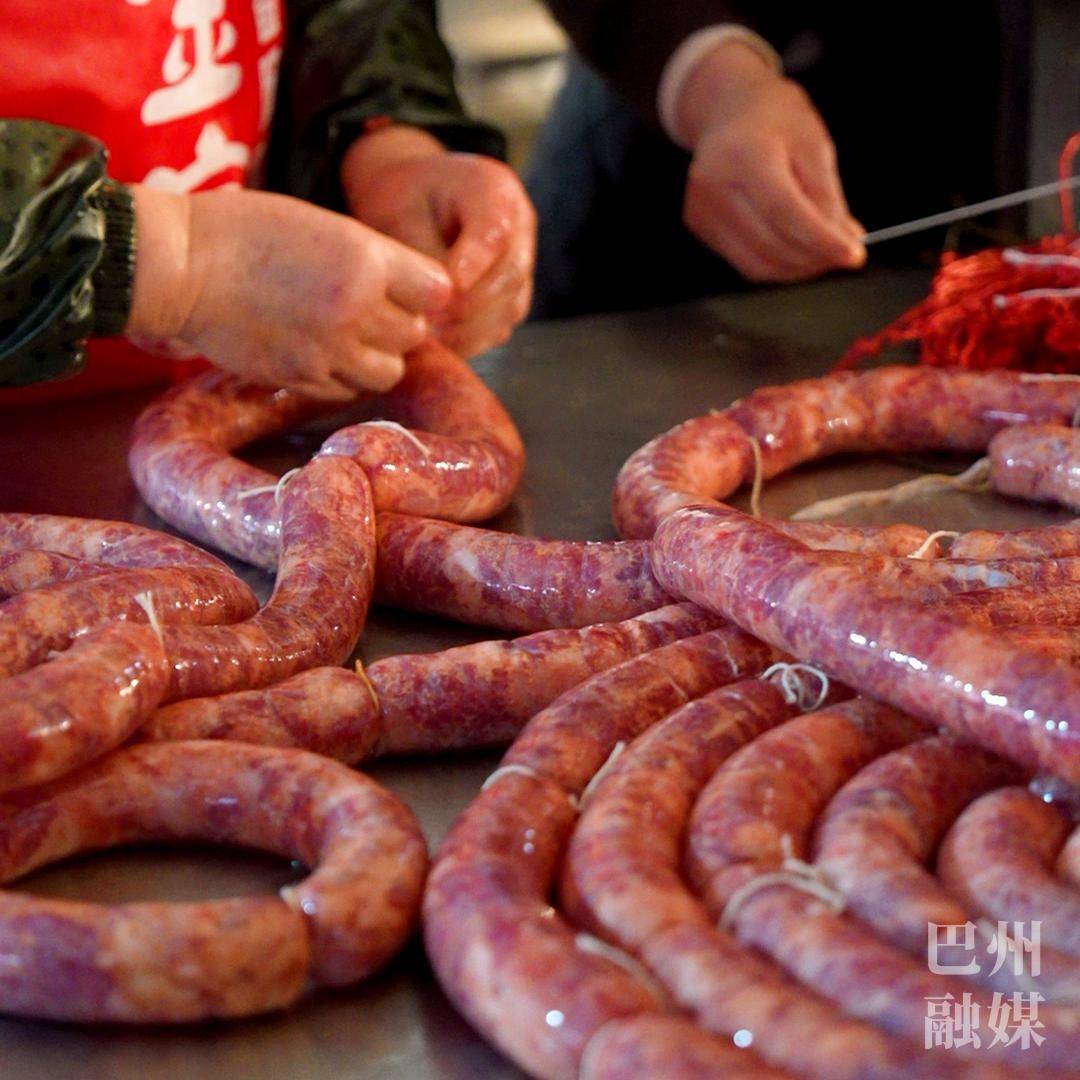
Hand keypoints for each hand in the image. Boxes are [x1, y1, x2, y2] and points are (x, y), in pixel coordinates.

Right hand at [128, 185, 451, 400]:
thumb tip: (416, 294)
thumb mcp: (323, 225)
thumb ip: (373, 260)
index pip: (437, 291)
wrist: (181, 266)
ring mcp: (330, 350)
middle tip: (370, 312)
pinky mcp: (303, 379)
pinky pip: (349, 390)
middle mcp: (356, 307)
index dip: (424, 292)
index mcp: (365, 259)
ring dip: (376, 357)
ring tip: (349, 338)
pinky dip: (343, 376)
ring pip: (389, 371)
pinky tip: (320, 353)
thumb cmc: (247, 232)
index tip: (408, 291)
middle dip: (399, 324)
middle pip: (415, 334)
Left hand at [341, 126, 535, 357]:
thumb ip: (423, 256)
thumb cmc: (404, 200)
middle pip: (509, 278)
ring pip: (509, 309)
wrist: (415, 198)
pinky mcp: (512, 298)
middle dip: (466, 308)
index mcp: (495, 190)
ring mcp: (522, 265)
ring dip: (468, 330)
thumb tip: (437, 307)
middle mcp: (521, 228)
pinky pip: (499, 328)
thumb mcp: (402, 215)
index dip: (470, 270)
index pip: (495, 235)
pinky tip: (438, 342)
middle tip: (425, 325)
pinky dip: (470, 340)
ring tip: (427, 337)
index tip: (438, 296)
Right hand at [675, 41, 864, 282]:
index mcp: (744, 154)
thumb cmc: (774, 121)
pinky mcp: (701, 227)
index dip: (820, 240)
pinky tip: (798, 251)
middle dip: (815, 257)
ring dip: (799, 267)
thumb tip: (844, 241)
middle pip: (772, 243)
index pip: (784, 211)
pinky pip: (747, 263)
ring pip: (759, 264)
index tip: (854, 255)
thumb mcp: (813, 144)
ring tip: (825, 253)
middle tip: (846, 253)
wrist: (729, 111)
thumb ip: (827, 195)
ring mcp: (702, 210)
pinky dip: (779, 266)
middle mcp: (714, 185)